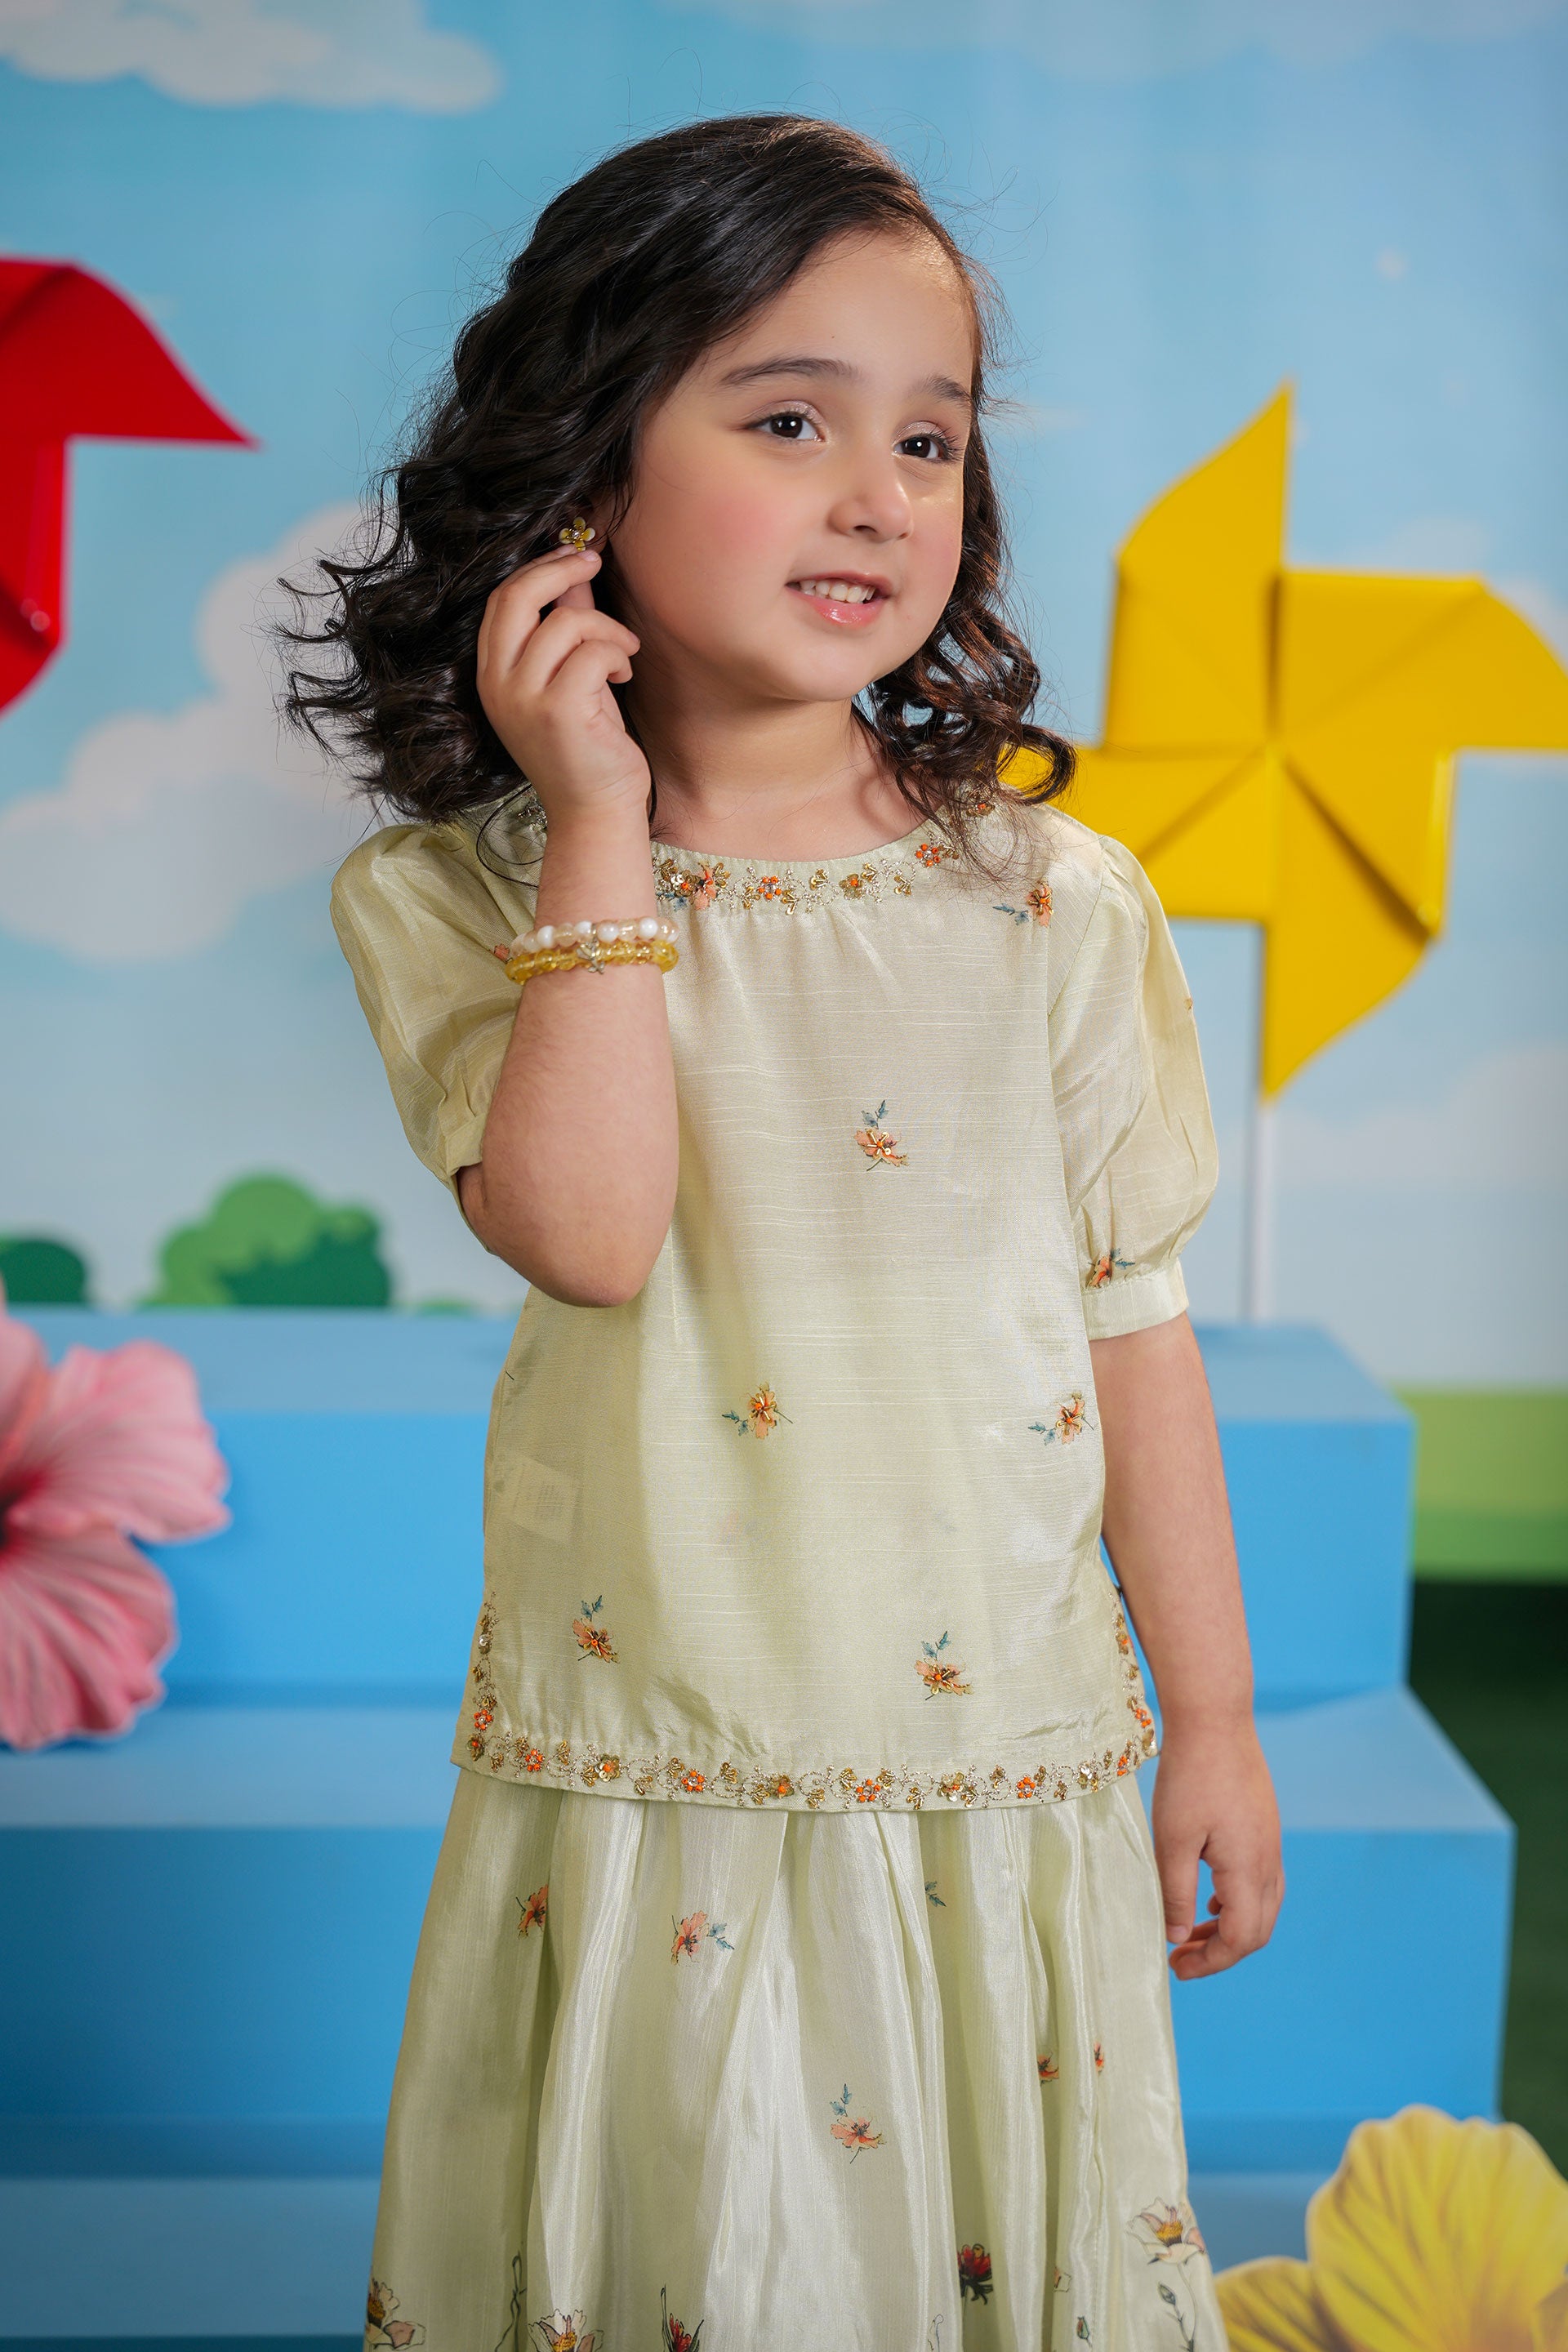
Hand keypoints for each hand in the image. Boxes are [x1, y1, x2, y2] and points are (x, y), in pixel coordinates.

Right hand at [476, 545, 649, 825]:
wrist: (594, 811)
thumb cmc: (586, 746)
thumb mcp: (568, 676)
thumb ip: (564, 624)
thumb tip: (574, 569)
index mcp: (491, 673)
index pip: (502, 599)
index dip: (539, 568)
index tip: (574, 554)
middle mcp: (497, 684)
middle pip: (517, 595)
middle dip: (561, 569)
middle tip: (594, 561)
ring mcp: (522, 698)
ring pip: (566, 623)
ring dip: (608, 630)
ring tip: (624, 655)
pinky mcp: (557, 710)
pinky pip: (593, 651)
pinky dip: (618, 654)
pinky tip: (624, 675)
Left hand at [1151, 1717, 1283, 1978]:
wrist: (1216, 1720)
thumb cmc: (1189, 1777)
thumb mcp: (1173, 1839)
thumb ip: (1177, 1892)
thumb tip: (1177, 1938)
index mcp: (1248, 1869)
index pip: (1240, 1939)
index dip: (1211, 1961)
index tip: (1176, 1967)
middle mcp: (1268, 1861)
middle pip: (1256, 1929)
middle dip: (1220, 1951)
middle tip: (1180, 1957)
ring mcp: (1271, 1843)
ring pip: (1262, 1906)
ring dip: (1229, 1927)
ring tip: (1189, 1931)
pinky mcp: (1265, 1828)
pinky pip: (1262, 1881)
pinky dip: (1238, 1901)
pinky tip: (1210, 1897)